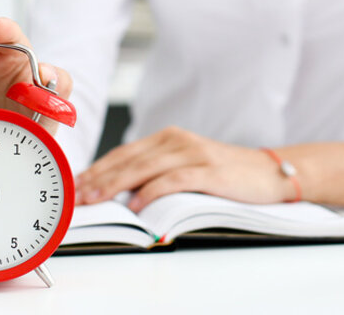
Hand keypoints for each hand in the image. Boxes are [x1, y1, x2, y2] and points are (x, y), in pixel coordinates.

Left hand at [74, 127, 295, 211]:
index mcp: (169, 138)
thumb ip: (158, 173)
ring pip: (144, 168)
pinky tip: (136, 205)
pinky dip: (152, 192)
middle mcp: (177, 141)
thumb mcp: (188, 167)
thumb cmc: (227, 175)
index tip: (74, 185)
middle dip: (97, 178)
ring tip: (94, 199)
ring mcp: (193, 153)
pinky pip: (172, 180)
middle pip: (127, 159)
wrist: (269, 172)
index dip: (96, 169)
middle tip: (74, 195)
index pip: (123, 153)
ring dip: (115, 185)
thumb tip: (121, 193)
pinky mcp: (208, 170)